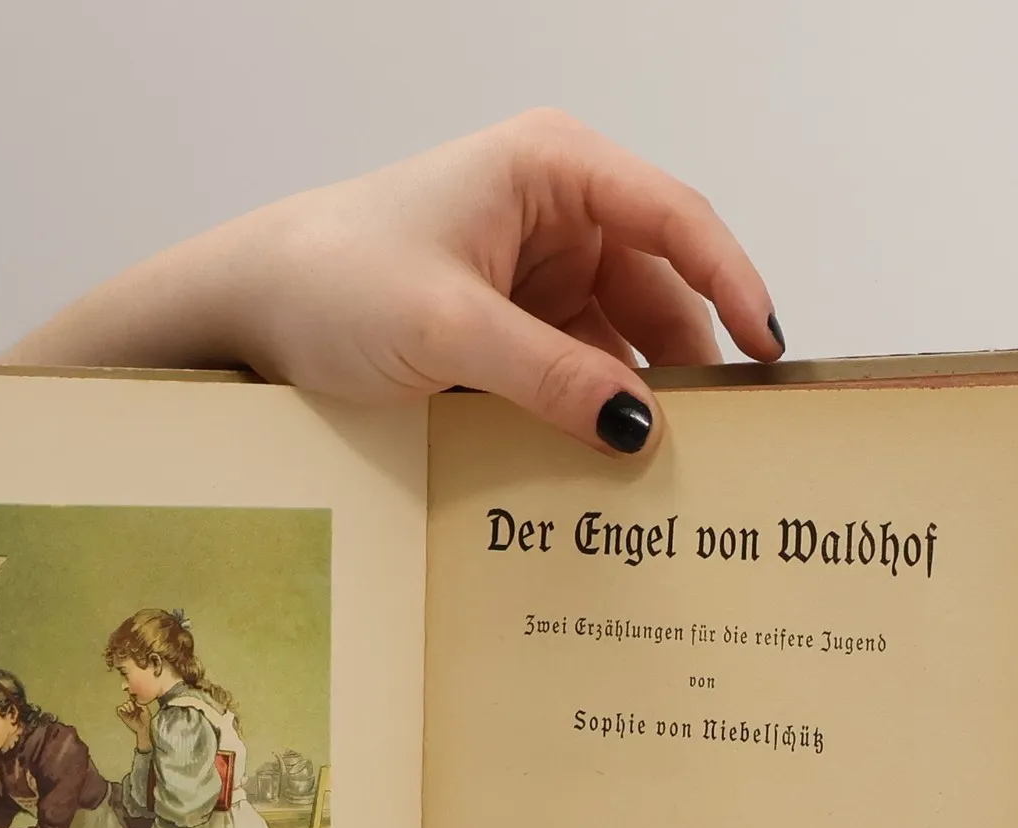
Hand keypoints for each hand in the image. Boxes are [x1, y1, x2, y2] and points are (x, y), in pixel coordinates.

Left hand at [7, 110, 779, 458]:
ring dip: (635, 395)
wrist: (248, 308)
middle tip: (723, 440)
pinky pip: (574, 362)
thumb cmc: (332, 280)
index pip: (675, 219)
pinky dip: (590, 407)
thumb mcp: (449, 332)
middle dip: (686, 360)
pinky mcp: (507, 318)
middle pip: (656, 286)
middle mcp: (552, 208)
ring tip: (670, 467)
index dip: (734, 284)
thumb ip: (550, 378)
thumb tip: (639, 427)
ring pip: (618, 334)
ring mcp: (531, 265)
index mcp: (552, 169)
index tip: (769, 353)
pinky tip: (606, 461)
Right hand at [117, 699, 151, 744]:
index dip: (133, 698)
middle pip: (128, 701)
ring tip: (130, 711)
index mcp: (137, 706)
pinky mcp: (123, 716)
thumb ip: (143, 705)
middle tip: (133, 709)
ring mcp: (127, 712)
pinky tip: (125, 711)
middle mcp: (132, 708)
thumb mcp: (147, 711)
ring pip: (124, 705)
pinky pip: (119, 710)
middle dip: (130, 704)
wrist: (143, 728)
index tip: (134, 700)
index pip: (133, 699)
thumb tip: (136, 701)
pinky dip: (121, 709)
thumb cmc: (146, 721)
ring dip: (127, 707)